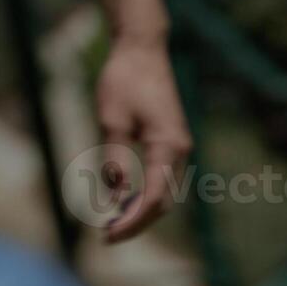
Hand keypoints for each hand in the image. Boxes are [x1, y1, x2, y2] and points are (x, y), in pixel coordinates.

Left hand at [94, 38, 191, 242]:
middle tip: (105, 236)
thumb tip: (114, 198)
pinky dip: (145, 196)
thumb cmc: (125, 80)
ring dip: (141, 212)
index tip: (107, 235)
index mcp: (167, 146)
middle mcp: (180, 151)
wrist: (143, 50)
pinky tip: (124, 202)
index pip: (152, 198)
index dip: (131, 222)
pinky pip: (163, 180)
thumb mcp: (111, 121)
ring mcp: (179, 148)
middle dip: (136, 223)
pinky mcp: (173, 144)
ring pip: (165, 194)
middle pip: (163, 203)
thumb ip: (115, 161)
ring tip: (112, 223)